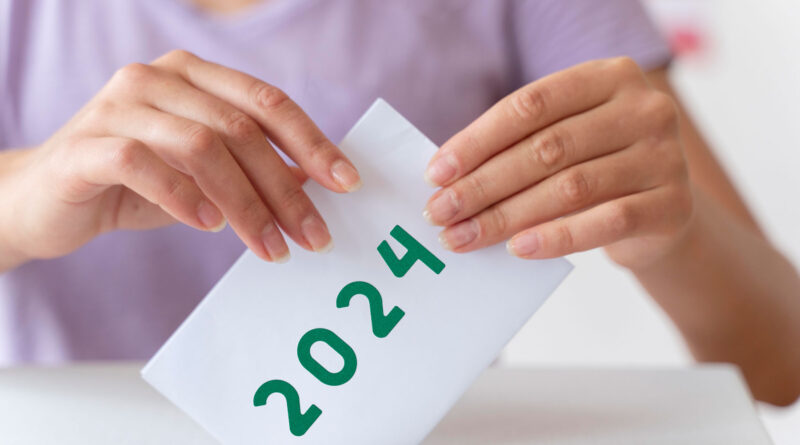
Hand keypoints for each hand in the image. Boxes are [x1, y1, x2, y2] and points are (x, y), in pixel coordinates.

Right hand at [2, 50, 360, 263]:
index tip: (346, 183)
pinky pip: (142, 163)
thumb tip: (313, 182)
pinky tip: (208, 226)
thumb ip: (250, 169)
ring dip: (245, 204)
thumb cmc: (134, 183)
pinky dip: (182, 197)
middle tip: (313, 236)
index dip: (312, 141)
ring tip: (269, 246)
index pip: (267, 101)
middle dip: (284, 189)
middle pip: (240, 129)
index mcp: (192, 75)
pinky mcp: (85, 144)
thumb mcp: (203, 175)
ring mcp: (118, 105)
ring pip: (200, 146)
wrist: (46, 200)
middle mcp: (156, 79)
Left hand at [422, 58, 692, 268]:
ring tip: (464, 236)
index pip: (531, 105)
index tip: (436, 173)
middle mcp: (644, 109)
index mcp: (609, 77)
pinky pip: (605, 222)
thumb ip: (519, 145)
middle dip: (483, 184)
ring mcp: (665, 156)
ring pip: (570, 187)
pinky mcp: (674, 206)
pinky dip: (556, 238)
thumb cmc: (597, 168)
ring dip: (506, 216)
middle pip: (546, 148)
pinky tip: (518, 248)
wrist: (662, 212)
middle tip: (440, 212)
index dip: (478, 139)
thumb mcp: (565, 140)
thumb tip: (447, 178)